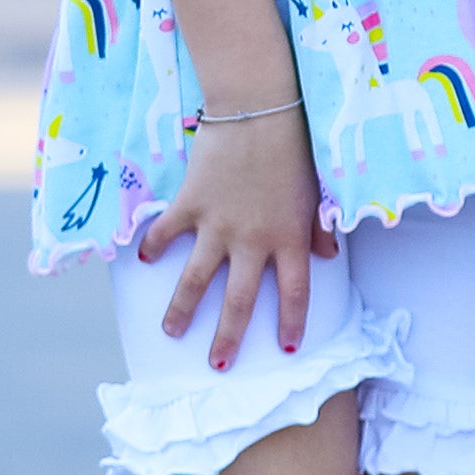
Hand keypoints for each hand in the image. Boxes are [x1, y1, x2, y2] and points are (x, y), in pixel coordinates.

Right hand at [135, 103, 334, 368]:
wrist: (259, 108)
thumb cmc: (295, 146)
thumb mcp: (316, 190)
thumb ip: (319, 227)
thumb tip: (327, 255)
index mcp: (289, 238)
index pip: (295, 293)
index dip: (291, 322)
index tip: (286, 346)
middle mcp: (253, 241)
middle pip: (239, 301)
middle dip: (227, 338)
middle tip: (217, 366)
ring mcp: (217, 225)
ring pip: (196, 280)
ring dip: (182, 309)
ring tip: (171, 331)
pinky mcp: (190, 204)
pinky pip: (167, 233)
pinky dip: (155, 246)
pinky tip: (146, 260)